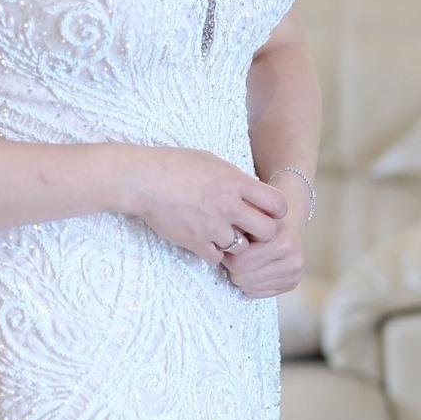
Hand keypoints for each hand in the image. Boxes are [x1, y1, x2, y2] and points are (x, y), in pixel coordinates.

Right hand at [122, 145, 287, 266]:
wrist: (143, 180)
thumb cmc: (174, 165)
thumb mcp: (212, 161)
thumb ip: (234, 178)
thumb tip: (251, 191)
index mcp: (235, 182)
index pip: (277, 204)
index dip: (277, 211)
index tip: (266, 212)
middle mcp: (228, 206)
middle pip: (267, 231)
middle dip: (262, 233)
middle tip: (251, 230)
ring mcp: (212, 226)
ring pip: (242, 248)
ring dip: (236, 244)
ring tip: (223, 234)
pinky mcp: (195, 242)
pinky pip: (218, 258)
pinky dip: (214, 253)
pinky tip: (206, 241)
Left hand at [221, 179, 309, 296]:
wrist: (288, 215)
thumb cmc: (262, 213)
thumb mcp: (247, 212)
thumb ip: (234, 228)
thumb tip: (215, 245)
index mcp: (282, 242)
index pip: (238, 263)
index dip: (228, 251)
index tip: (230, 241)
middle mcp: (292, 260)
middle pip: (241, 277)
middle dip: (233, 265)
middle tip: (235, 251)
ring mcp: (294, 274)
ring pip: (247, 288)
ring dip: (241, 274)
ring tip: (246, 257)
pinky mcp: (292, 283)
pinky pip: (256, 294)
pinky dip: (250, 282)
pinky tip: (254, 267)